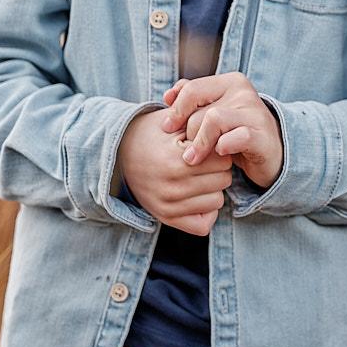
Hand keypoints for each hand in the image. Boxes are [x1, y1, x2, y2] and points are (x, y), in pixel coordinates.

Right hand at [117, 108, 234, 235]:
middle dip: (218, 168)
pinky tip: (197, 195)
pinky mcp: (166, 219)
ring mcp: (168, 207)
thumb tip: (227, 134)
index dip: (219, 149)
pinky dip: (206, 211)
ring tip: (199, 176)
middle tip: (205, 161)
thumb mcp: (173, 122)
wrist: (118, 154)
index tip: (209, 146)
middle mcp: (172, 188)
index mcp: (175, 162)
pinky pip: (204, 224)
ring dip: (213, 188)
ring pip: (218, 201)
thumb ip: (200, 125)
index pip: (222, 160)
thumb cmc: (151, 134)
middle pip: (223, 180)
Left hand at [160, 73, 284, 188]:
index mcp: (231, 82)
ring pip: (213, 121)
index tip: (167, 127)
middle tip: (187, 150)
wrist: (271, 152)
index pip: (192, 89)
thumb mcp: (214, 112)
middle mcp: (244, 92)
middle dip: (188, 134)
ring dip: (200, 143)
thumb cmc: (236, 131)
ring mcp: (254, 112)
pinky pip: (231, 138)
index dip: (176, 109)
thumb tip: (168, 96)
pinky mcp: (260, 135)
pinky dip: (222, 148)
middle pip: (200, 111)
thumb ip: (192, 98)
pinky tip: (221, 153)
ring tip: (196, 158)